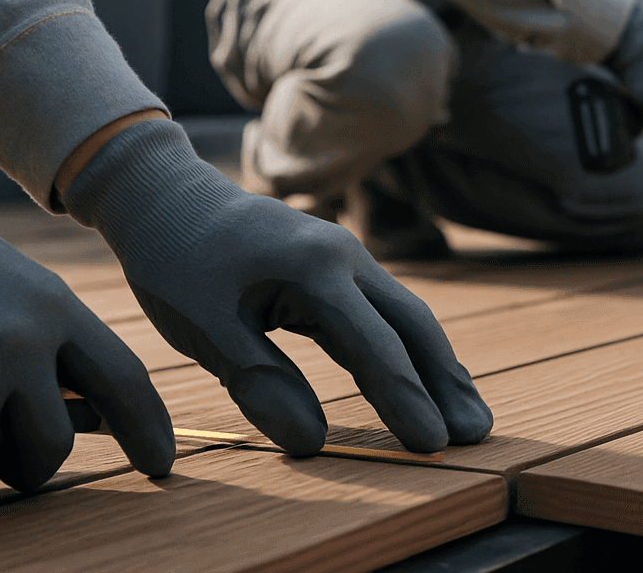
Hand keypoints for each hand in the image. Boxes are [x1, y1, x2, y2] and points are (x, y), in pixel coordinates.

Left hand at [62, 120, 491, 455]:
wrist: (167, 197)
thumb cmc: (178, 261)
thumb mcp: (203, 329)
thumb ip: (260, 382)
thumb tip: (312, 443)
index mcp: (317, 269)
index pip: (375, 345)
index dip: (406, 399)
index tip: (432, 445)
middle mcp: (346, 258)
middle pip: (413, 325)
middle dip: (446, 383)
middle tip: (476, 436)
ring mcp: (347, 259)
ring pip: (406, 318)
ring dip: (438, 368)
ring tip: (468, 418)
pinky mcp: (336, 269)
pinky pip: (385, 313)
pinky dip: (410, 350)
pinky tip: (425, 379)